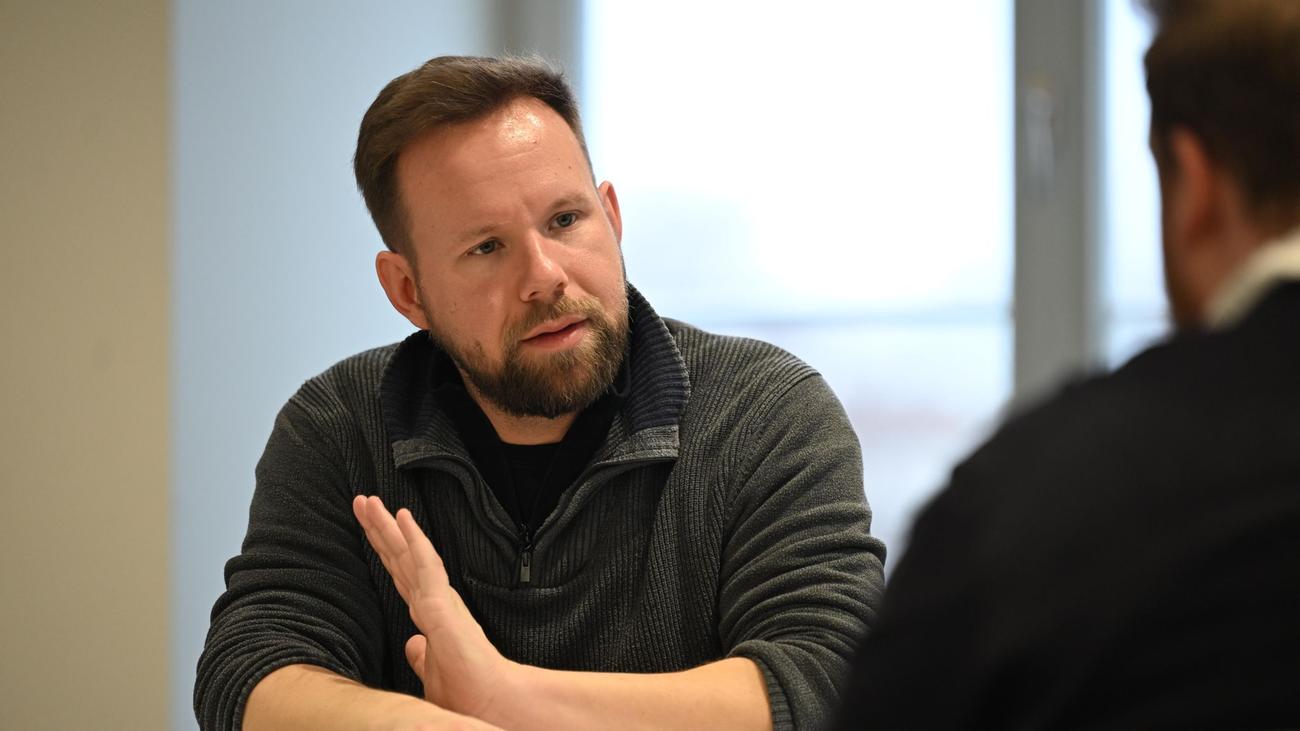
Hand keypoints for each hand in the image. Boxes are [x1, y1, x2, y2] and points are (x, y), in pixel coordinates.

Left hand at [353, 495, 518, 721]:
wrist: (491, 704)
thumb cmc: (468, 693)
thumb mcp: (432, 674)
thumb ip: (422, 656)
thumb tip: (412, 644)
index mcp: (430, 615)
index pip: (400, 575)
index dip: (384, 549)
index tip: (369, 526)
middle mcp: (433, 602)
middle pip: (399, 558)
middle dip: (378, 530)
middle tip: (362, 501)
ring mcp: (438, 601)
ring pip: (407, 555)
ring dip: (387, 527)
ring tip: (369, 501)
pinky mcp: (442, 605)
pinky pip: (425, 565)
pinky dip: (414, 540)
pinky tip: (403, 517)